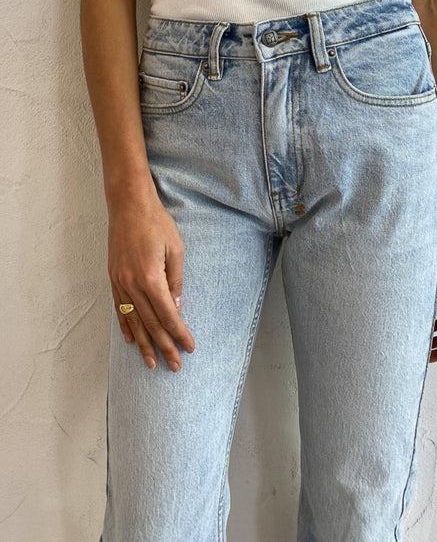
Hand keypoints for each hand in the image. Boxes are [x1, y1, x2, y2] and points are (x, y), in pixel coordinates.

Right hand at [107, 194, 194, 371]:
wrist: (128, 205)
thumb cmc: (156, 223)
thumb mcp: (175, 250)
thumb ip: (175, 281)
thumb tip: (175, 308)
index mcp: (151, 277)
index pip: (167, 315)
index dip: (179, 333)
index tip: (189, 347)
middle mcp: (132, 284)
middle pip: (150, 323)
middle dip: (164, 346)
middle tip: (175, 366)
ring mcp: (120, 282)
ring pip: (133, 321)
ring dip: (143, 344)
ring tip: (151, 363)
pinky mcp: (113, 278)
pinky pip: (120, 309)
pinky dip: (126, 326)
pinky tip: (130, 341)